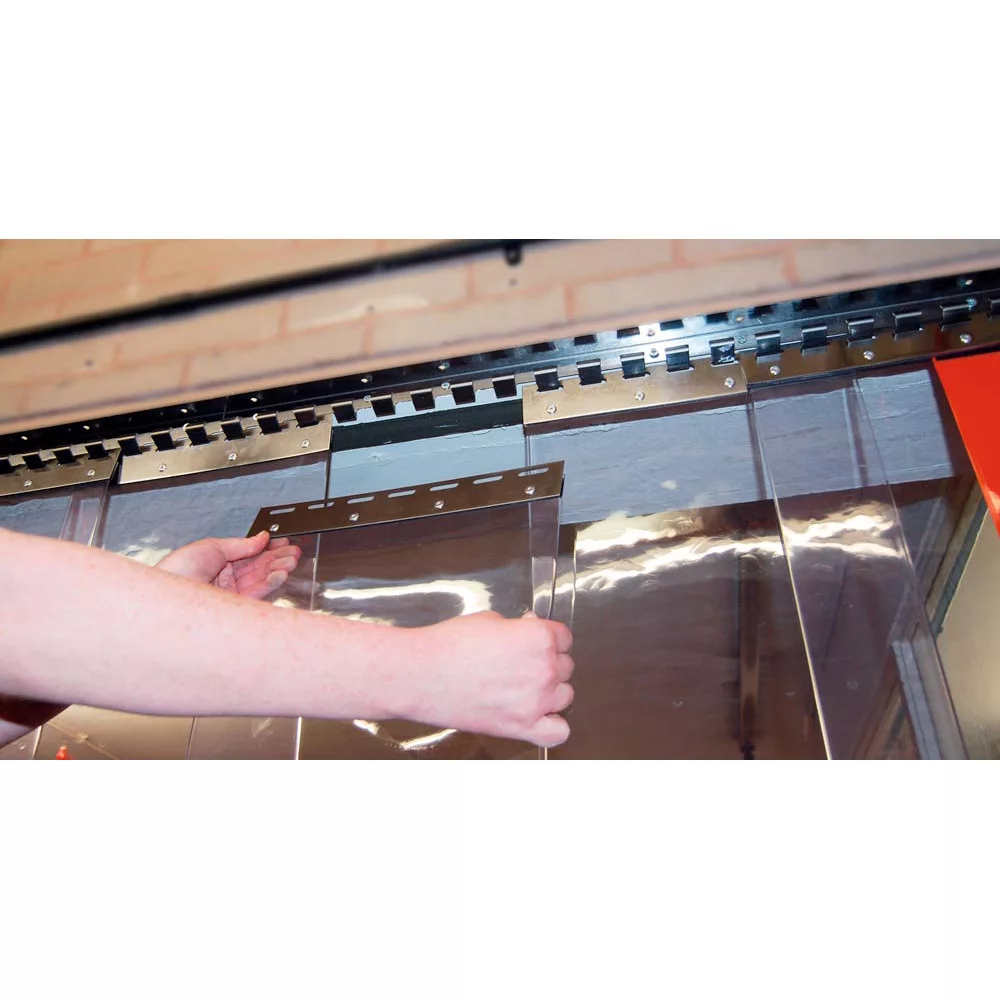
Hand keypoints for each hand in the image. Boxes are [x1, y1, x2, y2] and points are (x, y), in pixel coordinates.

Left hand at [156, 531, 301, 600]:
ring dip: (277, 569)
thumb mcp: (211, 546)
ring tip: (291, 561)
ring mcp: (229, 594)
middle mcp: (224, 579)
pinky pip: (257, 593)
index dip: (267, 548)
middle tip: (293, 551)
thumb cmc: (178, 570)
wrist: (167, 599)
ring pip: (260, 580)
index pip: (248, 554)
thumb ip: (241, 544)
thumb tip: (261, 538)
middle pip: (257, 567)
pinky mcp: (234, 607)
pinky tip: (280, 573)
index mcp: (216, 562)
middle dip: (277, 558)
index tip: (282, 543)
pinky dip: (270, 583)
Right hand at [402, 611, 574, 746]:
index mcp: (539, 638)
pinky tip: (537, 716)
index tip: (537, 643)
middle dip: (547, 663)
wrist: (420, 674)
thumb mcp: (489, 620)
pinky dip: (552, 725)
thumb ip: (518, 628)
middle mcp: (544, 669)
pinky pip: (558, 732)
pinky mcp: (522, 727)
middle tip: (520, 664)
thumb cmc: (448, 645)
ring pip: (565, 696)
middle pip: (565, 666)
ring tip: (524, 688)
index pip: (564, 638)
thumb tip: (528, 632)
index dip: (549, 639)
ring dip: (550, 691)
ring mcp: (535, 701)